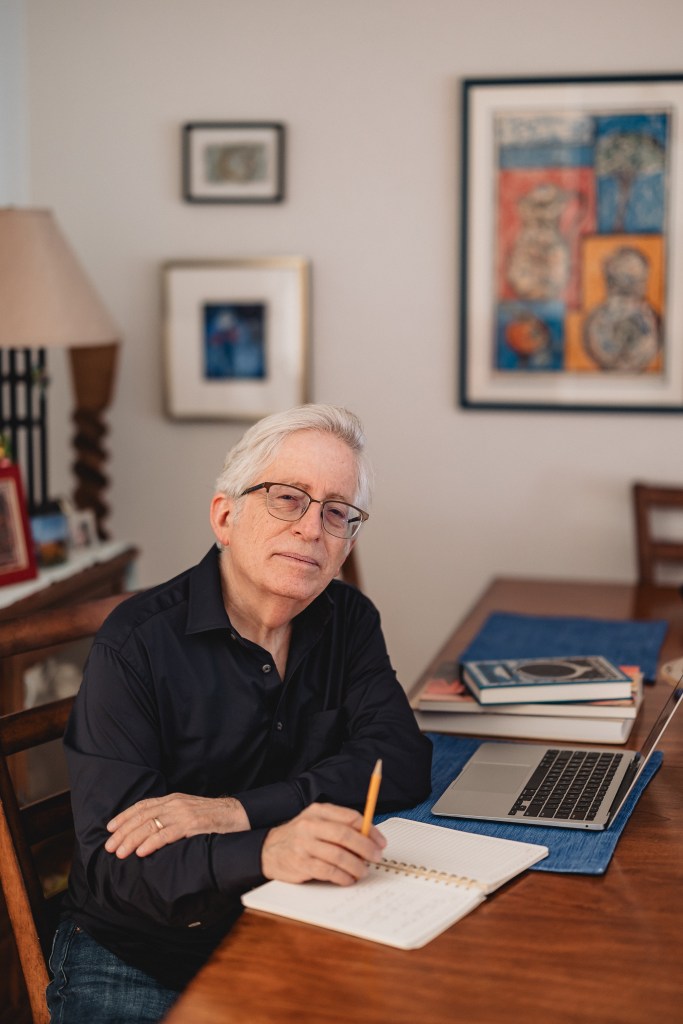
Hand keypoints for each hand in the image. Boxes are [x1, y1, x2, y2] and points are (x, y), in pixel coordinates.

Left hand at [105, 793, 249, 858]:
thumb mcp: (188, 812)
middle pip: (142, 816)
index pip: (142, 806)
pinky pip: (167, 834)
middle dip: (123, 832)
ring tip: (120, 852)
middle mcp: (175, 803)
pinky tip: (141, 852)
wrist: (239, 815)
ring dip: (132, 840)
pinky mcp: (193, 824)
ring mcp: (183, 813)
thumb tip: (150, 830)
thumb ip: (171, 817)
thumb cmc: (214, 818)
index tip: (110, 828)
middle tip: (110, 847)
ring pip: (151, 825)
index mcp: (172, 799)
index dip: (124, 817)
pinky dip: (152, 843)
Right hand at [261, 802, 386, 885]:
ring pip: (339, 856)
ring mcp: (305, 845)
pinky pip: (329, 872)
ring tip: (363, 871)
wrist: (269, 850)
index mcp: (319, 811)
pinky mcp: (302, 864)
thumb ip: (339, 826)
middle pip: (345, 835)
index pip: (351, 817)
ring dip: (356, 866)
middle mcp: (311, 825)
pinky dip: (343, 877)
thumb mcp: (317, 822)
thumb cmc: (299, 836)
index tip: (380, 842)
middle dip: (365, 848)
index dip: (370, 830)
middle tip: (376, 857)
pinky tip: (348, 879)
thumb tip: (369, 837)